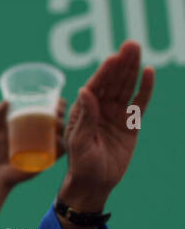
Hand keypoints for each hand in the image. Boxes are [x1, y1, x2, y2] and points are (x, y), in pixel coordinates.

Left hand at [0, 98, 66, 188]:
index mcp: (40, 123)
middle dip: (62, 114)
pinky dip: (62, 146)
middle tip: (54, 113)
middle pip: (61, 120)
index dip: (60, 104)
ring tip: (54, 125)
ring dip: (62, 128)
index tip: (57, 101)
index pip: (55, 110)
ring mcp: (48, 146)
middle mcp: (47, 134)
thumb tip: (5, 101)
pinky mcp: (48, 159)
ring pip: (63, 134)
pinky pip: (60, 152)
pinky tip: (58, 141)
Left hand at [59, 40, 153, 209]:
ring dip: (132, 69)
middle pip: (112, 82)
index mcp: (83, 111)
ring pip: (126, 87)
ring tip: (138, 50)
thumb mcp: (79, 141)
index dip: (104, 72)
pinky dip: (144, 88)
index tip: (113, 58)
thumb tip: (85, 90)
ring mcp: (116, 115)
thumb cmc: (80, 164)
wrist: (94, 183)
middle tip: (131, 45)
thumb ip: (85, 117)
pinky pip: (139, 102)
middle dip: (121, 63)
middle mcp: (100, 109)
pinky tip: (148, 72)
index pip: (95, 86)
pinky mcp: (131, 124)